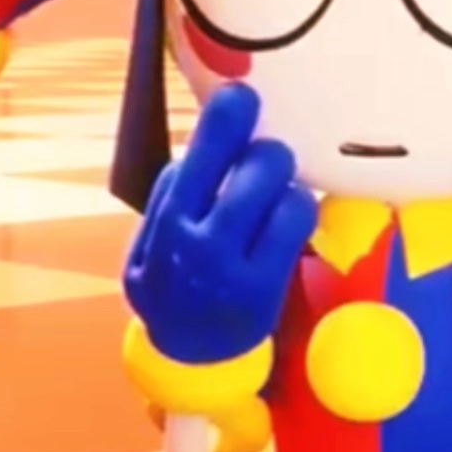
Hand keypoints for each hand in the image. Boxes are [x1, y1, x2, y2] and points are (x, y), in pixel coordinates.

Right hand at [123, 83, 317, 364]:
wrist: (188, 358)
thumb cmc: (175, 279)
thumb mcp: (153, 238)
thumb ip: (175, 191)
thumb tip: (207, 136)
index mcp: (167, 222)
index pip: (198, 155)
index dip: (224, 119)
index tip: (241, 93)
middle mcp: (196, 242)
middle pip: (252, 162)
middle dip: (264, 149)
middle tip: (265, 156)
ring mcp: (232, 265)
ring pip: (279, 186)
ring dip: (283, 179)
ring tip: (272, 193)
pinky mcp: (264, 284)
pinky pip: (297, 218)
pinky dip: (298, 208)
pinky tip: (287, 217)